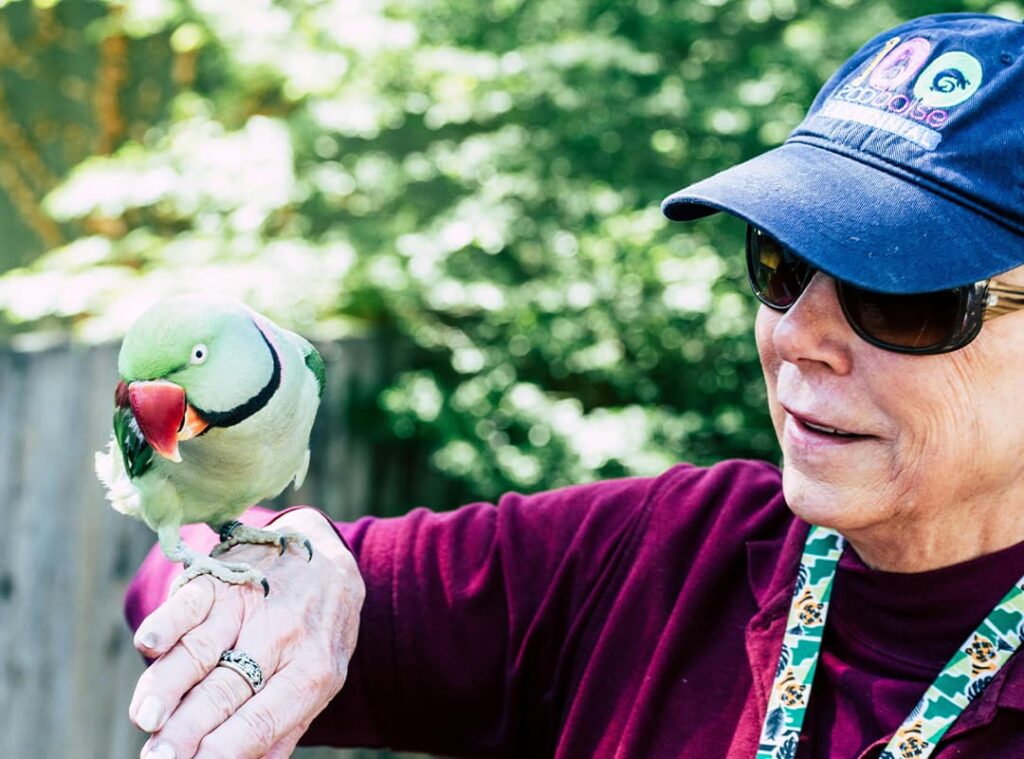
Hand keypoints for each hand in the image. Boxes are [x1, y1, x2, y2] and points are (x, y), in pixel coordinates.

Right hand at [128, 509, 364, 758]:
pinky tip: (149, 646)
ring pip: (202, 648)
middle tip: (157, 758)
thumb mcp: (321, 679)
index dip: (227, 747)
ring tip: (146, 717)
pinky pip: (191, 601)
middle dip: (188, 729)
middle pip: (226, 689)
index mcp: (312, 671)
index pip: (265, 718)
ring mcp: (249, 605)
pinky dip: (168, 621)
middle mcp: (281, 637)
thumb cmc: (317, 632)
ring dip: (169, 684)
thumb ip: (283, 728)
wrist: (325, 556)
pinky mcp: (221, 579)